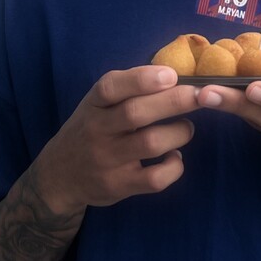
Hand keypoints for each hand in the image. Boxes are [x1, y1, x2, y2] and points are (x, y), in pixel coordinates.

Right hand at [32, 66, 198, 214]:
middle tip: (200, 95)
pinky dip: (173, 166)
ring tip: (187, 128)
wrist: (60, 175)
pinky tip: (174, 157)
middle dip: (174, 101)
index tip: (170, 74)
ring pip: (150, 143)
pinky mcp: (119, 185)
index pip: (110, 87)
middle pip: (136, 113)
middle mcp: (97, 130)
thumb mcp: (97, 104)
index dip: (142, 79)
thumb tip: (174, 74)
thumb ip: (127, 89)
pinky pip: (154, 178)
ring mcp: (107, 160)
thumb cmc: (91, 128)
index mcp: (93, 104)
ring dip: (179, 132)